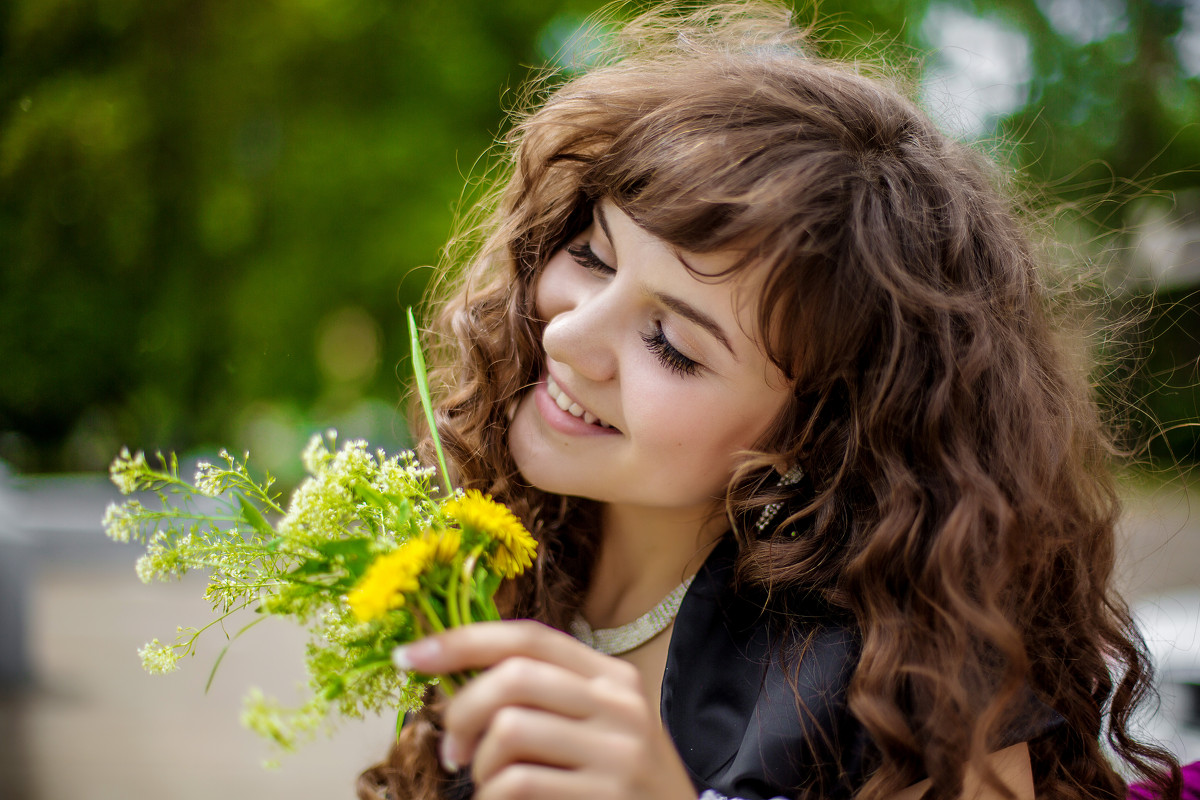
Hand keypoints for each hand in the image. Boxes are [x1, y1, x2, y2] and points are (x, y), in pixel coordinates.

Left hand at [392, 620, 698, 799]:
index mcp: (611, 677)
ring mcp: (618, 751)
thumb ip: (547, 699)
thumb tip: (460, 681)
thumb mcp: (598, 728)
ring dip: (479, 766)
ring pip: (510, 730)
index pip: (529, 637)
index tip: (410, 655)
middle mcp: (619, 704)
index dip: (463, 640)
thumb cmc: (620, 786)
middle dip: (462, 711)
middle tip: (451, 751)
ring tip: (488, 786)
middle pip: (513, 677)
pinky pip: (518, 784)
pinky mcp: (609, 794)